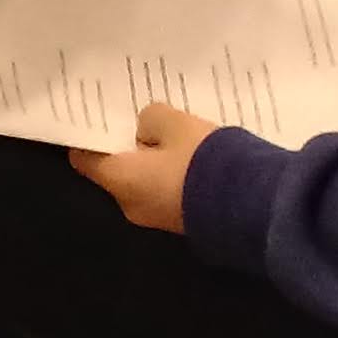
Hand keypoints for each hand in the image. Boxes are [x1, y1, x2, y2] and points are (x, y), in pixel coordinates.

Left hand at [70, 102, 220, 232]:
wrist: (253, 205)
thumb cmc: (201, 159)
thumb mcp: (173, 123)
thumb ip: (150, 119)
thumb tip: (146, 129)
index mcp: (119, 182)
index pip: (84, 159)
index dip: (89, 136)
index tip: (97, 115)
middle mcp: (132, 206)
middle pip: (118, 170)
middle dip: (127, 145)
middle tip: (137, 117)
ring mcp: (159, 218)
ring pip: (146, 181)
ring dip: (155, 160)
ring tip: (169, 131)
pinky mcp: (186, 221)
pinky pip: (169, 191)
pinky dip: (174, 174)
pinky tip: (191, 153)